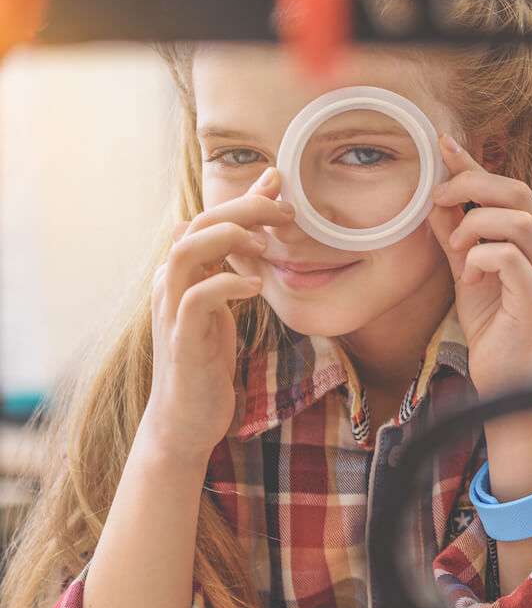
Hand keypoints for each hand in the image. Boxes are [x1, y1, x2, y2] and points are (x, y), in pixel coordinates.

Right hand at [139, 167, 294, 464]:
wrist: (186, 417)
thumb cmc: (206, 358)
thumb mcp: (222, 305)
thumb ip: (231, 267)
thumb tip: (247, 230)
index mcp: (181, 273)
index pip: (207, 218)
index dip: (243, 200)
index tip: (280, 189)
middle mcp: (170, 284)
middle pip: (197, 224)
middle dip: (243, 210)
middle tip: (284, 213)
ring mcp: (173, 311)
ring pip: (186, 251)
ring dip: (228, 238)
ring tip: (264, 246)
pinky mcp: (183, 339)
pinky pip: (197, 298)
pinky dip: (227, 284)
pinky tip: (256, 287)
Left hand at [427, 134, 531, 398]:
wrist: (508, 380)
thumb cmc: (494, 327)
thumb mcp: (468, 271)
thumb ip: (455, 235)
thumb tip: (433, 199)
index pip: (511, 188)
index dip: (475, 164)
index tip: (443, 145)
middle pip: (519, 192)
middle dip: (471, 186)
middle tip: (436, 198)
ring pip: (518, 219)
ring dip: (475, 226)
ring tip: (457, 249)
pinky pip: (509, 256)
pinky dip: (480, 257)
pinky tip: (470, 278)